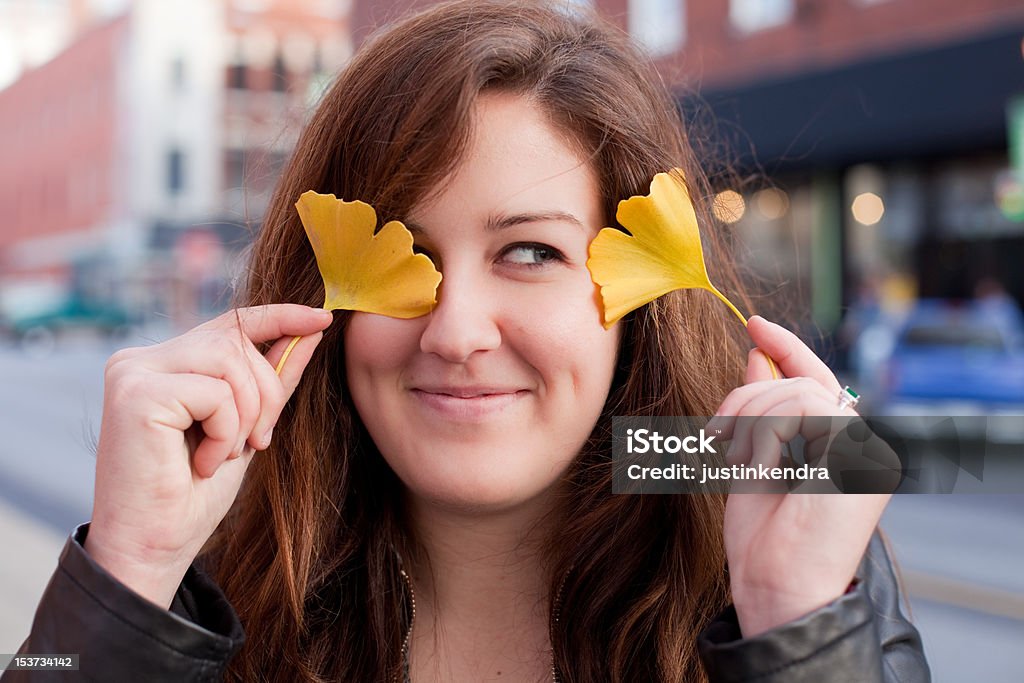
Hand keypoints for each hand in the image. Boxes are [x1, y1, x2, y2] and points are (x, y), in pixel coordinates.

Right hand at [85, 304, 332, 607]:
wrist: (152, 548)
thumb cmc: (194, 495)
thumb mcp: (246, 426)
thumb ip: (272, 378)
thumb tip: (312, 331)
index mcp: (164, 363)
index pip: (230, 323)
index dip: (280, 316)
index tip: (321, 318)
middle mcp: (141, 359)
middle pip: (236, 342)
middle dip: (265, 394)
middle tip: (256, 443)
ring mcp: (133, 373)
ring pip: (229, 361)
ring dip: (244, 416)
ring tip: (223, 454)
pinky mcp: (136, 392)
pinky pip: (215, 392)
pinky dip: (224, 432)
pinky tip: (201, 463)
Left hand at [710, 316, 889, 636]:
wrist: (777, 590)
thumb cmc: (764, 542)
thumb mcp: (753, 461)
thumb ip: (762, 412)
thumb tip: (758, 355)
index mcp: (840, 447)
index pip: (817, 380)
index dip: (788, 348)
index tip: (755, 324)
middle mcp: (862, 446)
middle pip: (799, 383)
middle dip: (745, 400)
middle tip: (716, 436)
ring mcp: (867, 451)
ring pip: (795, 393)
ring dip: (748, 423)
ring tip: (737, 463)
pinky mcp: (859, 456)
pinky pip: (798, 412)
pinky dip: (762, 436)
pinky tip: (759, 471)